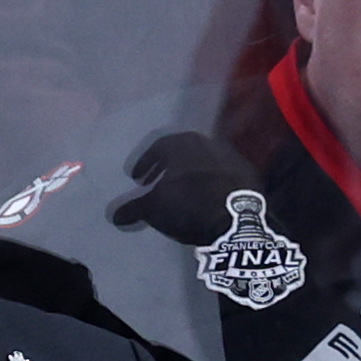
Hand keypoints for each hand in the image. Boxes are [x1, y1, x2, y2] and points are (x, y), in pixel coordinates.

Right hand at [107, 129, 260, 243]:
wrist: (235, 218)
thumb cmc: (188, 204)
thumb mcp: (154, 208)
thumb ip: (133, 208)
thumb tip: (115, 215)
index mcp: (182, 144)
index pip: (157, 148)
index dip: (144, 164)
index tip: (137, 178)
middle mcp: (206, 142)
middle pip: (181, 152)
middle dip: (166, 167)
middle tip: (155, 183)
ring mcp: (229, 156)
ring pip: (202, 162)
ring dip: (188, 175)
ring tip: (180, 192)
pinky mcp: (246, 173)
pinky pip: (220, 175)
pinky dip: (209, 184)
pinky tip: (204, 199)